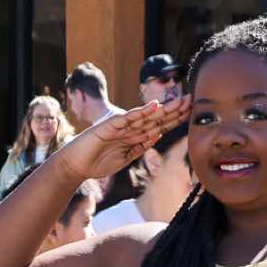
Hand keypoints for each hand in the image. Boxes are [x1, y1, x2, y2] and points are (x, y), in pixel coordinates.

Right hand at [58, 98, 187, 181]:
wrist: (75, 166)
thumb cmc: (97, 162)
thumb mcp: (125, 158)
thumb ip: (140, 146)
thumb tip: (157, 135)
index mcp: (134, 136)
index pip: (158, 126)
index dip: (174, 119)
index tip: (191, 112)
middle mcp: (129, 128)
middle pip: (156, 118)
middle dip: (174, 110)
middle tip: (192, 99)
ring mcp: (120, 126)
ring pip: (146, 116)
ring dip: (163, 109)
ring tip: (179, 101)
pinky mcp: (109, 126)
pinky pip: (127, 118)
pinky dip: (141, 112)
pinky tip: (154, 106)